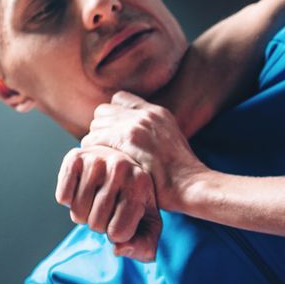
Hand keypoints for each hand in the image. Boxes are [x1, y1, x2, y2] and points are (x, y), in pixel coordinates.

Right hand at [55, 144, 162, 261]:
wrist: (121, 167)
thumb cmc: (135, 201)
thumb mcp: (148, 225)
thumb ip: (143, 246)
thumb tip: (118, 249)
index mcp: (141, 184)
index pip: (117, 232)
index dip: (116, 234)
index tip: (122, 219)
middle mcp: (120, 167)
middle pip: (95, 224)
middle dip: (100, 224)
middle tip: (108, 208)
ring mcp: (96, 160)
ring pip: (77, 213)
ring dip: (84, 213)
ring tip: (96, 198)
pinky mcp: (74, 158)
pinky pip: (63, 198)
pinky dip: (69, 201)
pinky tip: (83, 189)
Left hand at [83, 91, 207, 206]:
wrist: (191, 184)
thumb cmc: (181, 174)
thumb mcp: (171, 142)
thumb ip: (152, 132)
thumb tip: (132, 138)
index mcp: (156, 112)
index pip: (119, 98)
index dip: (112, 116)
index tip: (112, 134)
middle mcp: (145, 114)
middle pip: (103, 110)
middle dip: (100, 129)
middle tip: (104, 150)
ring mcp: (136, 125)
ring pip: (95, 125)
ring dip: (95, 142)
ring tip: (102, 159)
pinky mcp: (127, 141)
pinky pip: (94, 140)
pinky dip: (93, 152)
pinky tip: (100, 166)